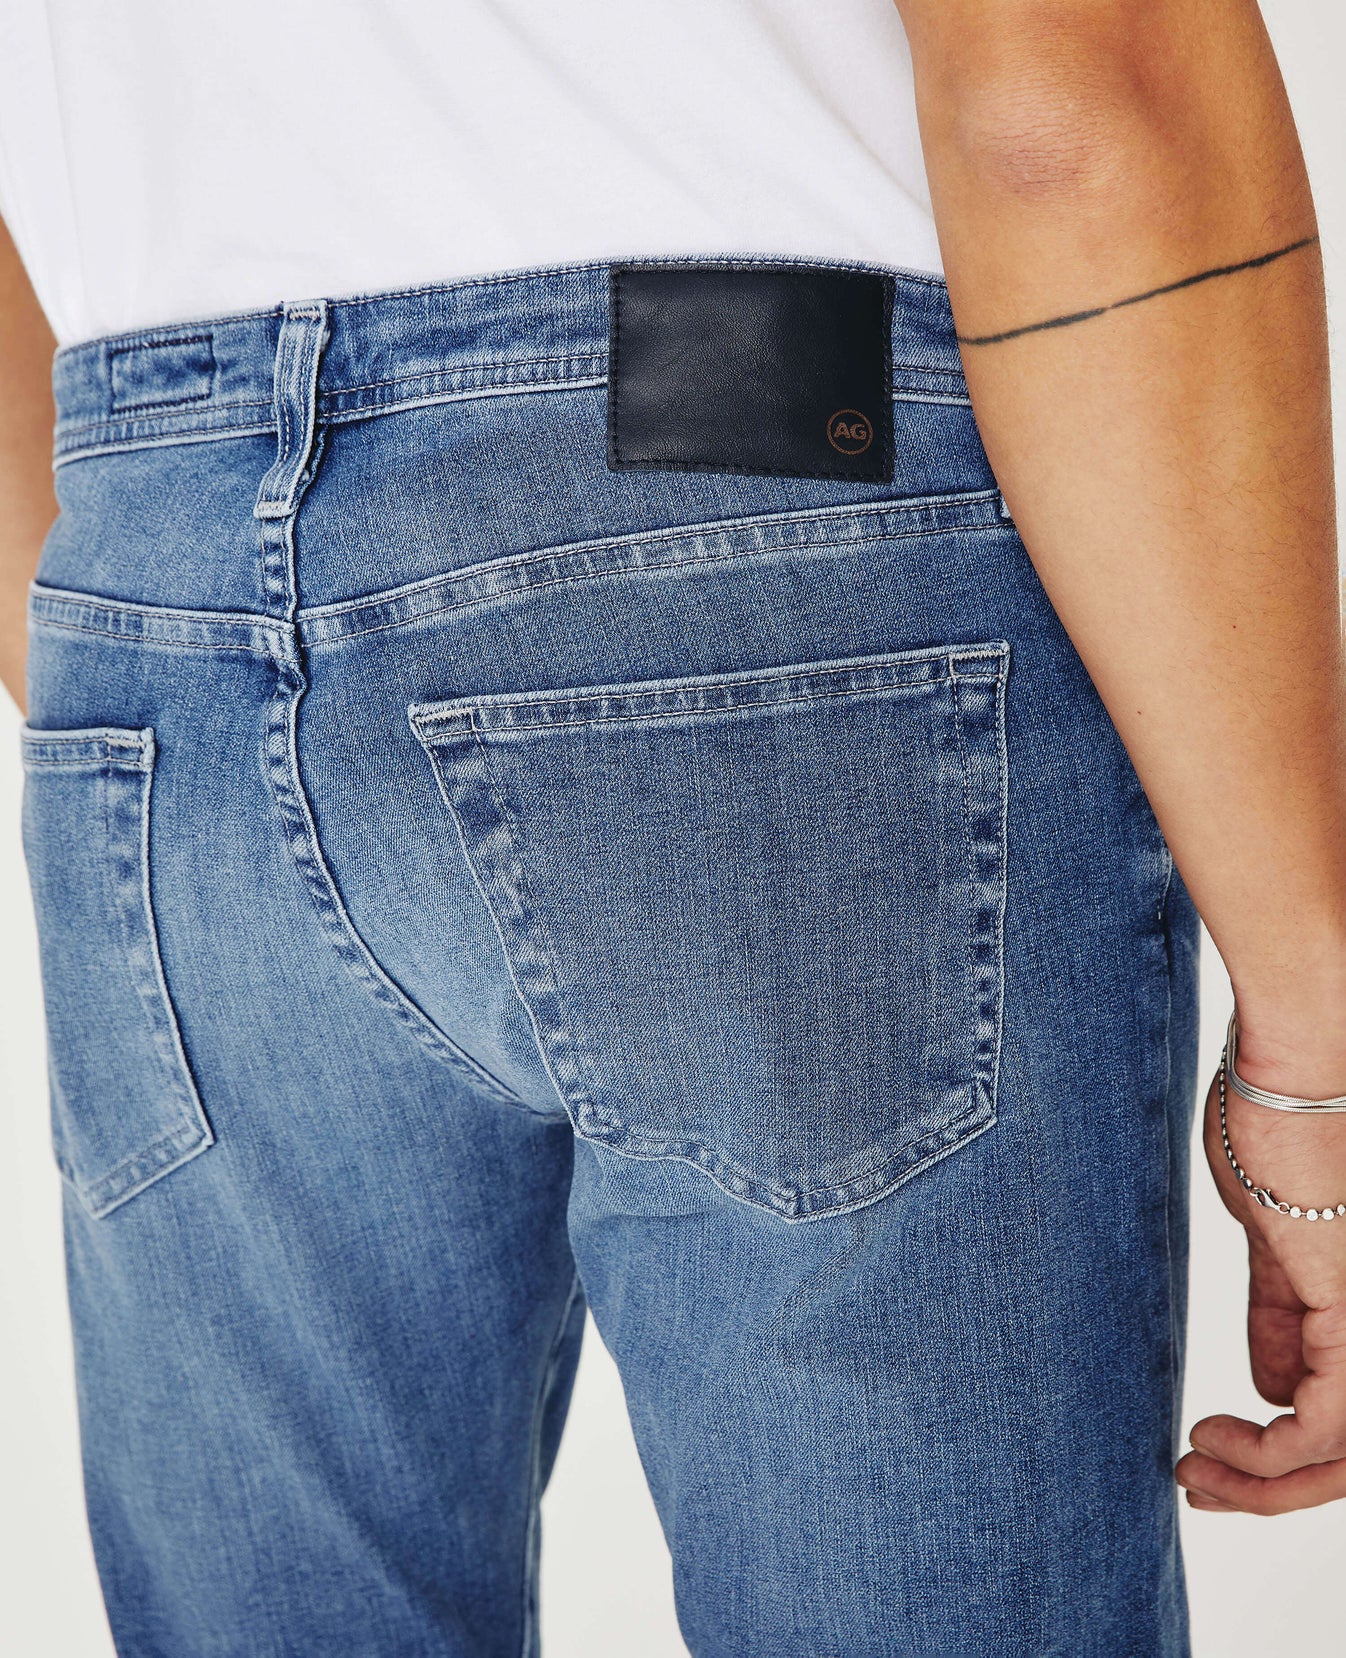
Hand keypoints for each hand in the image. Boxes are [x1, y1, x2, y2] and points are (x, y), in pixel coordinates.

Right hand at [1176, 1044, 1345, 1513]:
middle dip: (1274, 1493)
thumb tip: (1271, 1389)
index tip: (1212, 1456)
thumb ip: (1281, 1317)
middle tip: (1200, 1486)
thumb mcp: (1275, 1242)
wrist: (1293, 1069)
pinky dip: (1268, 1454)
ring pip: (1344, 1458)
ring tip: (1196, 1468)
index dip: (1287, 1462)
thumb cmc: (1280, 1126)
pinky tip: (1212, 1438)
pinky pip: (1326, 1426)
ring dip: (1265, 1486)